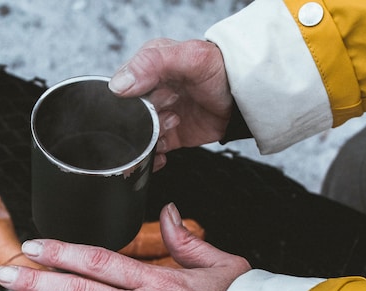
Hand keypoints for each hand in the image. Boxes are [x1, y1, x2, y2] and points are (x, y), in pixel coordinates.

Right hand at [109, 38, 232, 170]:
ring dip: (150, 138)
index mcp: (147, 66)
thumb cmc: (222, 71)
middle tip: (169, 110)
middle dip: (145, 119)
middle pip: (129, 115)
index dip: (132, 99)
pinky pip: (151, 151)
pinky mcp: (169, 135)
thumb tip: (119, 85)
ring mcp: (158, 115)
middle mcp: (150, 92)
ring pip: (138, 135)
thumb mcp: (189, 57)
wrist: (246, 99)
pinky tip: (159, 155)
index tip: (154, 99)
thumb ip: (152, 64)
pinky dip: (151, 158)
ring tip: (173, 124)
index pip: (120, 87)